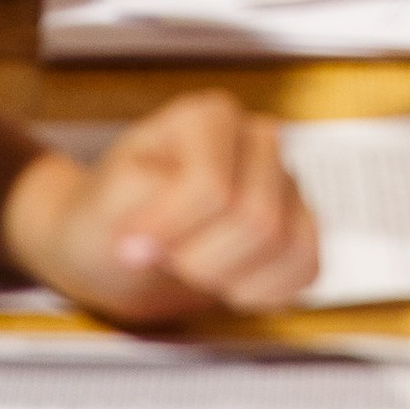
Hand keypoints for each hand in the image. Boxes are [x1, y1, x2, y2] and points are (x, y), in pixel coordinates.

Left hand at [5, 88, 320, 323]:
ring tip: (197, 264)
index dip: (171, 229)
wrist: (119, 250)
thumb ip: (130, 204)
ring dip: (230, 277)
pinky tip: (229, 282)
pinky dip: (265, 291)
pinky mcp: (301, 224)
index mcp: (209, 117)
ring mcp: (285, 181)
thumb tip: (156, 233)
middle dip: (202, 258)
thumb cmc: (112, 217)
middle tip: (169, 255)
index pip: (212, 186)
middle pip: (257, 218)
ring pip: (286, 244)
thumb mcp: (101, 203)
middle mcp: (256, 139)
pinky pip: (307, 266)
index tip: (135, 243)